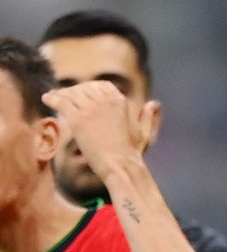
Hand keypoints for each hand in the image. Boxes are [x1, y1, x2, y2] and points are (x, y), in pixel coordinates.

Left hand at [42, 81, 156, 179]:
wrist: (120, 165)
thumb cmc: (132, 154)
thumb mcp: (145, 133)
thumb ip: (149, 117)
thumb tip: (154, 103)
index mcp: (120, 100)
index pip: (100, 86)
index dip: (88, 88)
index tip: (81, 94)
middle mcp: (105, 100)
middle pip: (83, 88)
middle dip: (73, 91)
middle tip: (63, 96)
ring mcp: (91, 108)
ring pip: (70, 93)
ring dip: (61, 94)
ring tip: (53, 98)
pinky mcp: (78, 118)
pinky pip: (61, 102)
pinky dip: (52, 99)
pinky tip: (47, 99)